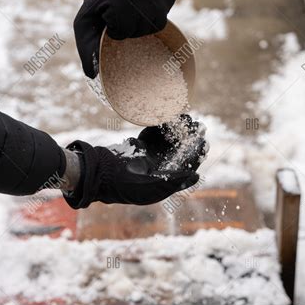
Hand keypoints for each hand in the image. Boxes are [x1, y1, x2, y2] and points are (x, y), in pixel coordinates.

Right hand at [63, 115, 206, 208]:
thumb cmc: (126, 186)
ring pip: (167, 140)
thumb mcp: (153, 187)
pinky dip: (160, 125)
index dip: (195, 154)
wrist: (100, 174)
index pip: (185, 166)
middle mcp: (159, 168)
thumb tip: (197, 175)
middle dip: (188, 138)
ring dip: (177, 129)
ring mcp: (149, 156)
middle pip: (178, 151)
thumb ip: (174, 181)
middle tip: (198, 125)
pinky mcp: (139, 146)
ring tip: (186, 117)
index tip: (204, 141)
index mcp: (165, 180)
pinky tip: (169, 116)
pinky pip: (153, 134)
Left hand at [73, 0, 176, 77]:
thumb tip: (92, 75)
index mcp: (120, 9)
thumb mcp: (86, 19)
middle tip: (120, 9)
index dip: (114, 28)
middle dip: (129, 25)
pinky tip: (144, 1)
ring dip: (143, 20)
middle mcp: (143, 3)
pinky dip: (155, 10)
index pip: (121, 34)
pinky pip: (164, 13)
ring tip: (133, 6)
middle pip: (140, 32)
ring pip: (154, 25)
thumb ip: (86, 46)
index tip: (108, 15)